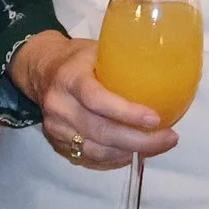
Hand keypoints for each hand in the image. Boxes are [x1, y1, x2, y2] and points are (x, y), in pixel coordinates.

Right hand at [10, 31, 178, 171]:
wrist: (39, 70)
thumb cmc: (77, 58)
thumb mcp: (97, 49)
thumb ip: (123, 61)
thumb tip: (169, 69)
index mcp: (69, 78)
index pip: (96, 99)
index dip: (127, 112)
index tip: (156, 118)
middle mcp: (59, 106)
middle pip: (100, 131)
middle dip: (139, 140)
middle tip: (169, 138)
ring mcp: (55, 128)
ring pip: (96, 150)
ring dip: (130, 152)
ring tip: (157, 145)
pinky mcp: (56, 143)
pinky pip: (89, 159)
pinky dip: (115, 159)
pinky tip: (133, 153)